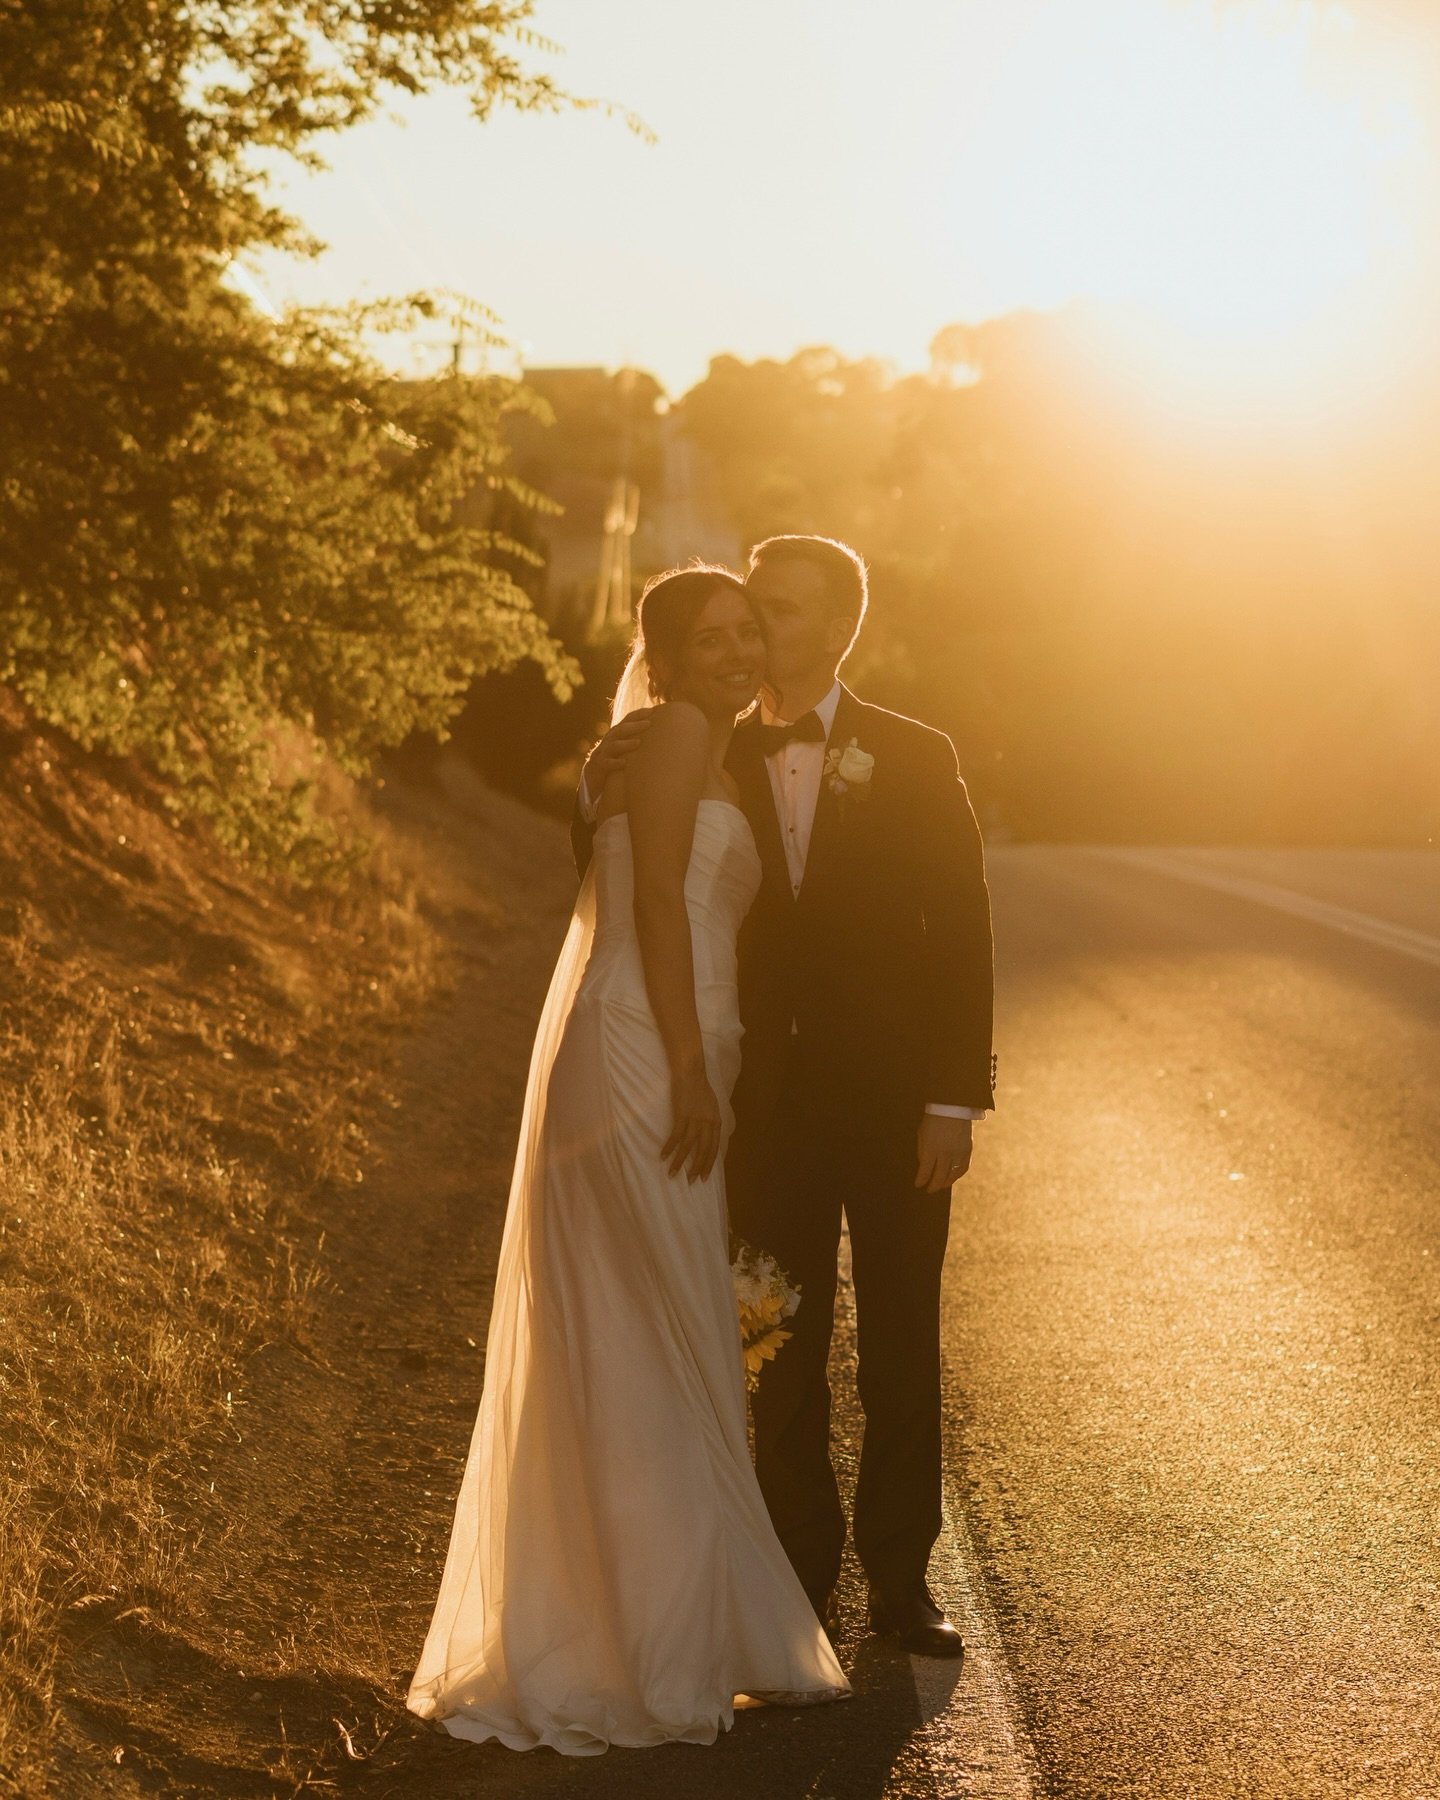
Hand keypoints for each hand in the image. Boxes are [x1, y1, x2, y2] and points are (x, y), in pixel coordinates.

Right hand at [583, 707, 656, 799]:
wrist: (593, 776)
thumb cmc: (615, 759)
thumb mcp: (625, 747)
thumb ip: (637, 739)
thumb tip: (663, 735)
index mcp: (615, 735)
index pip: (626, 720)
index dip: (637, 715)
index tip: (652, 711)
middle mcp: (608, 741)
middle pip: (620, 730)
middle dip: (634, 726)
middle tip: (649, 723)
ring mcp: (602, 753)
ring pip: (613, 746)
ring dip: (626, 744)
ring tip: (638, 743)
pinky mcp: (599, 767)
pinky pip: (605, 763)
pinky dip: (615, 763)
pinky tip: (625, 763)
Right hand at [663, 1064, 722, 1182]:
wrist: (690, 1073)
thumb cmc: (700, 1088)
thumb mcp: (712, 1107)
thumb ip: (711, 1122)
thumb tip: (709, 1136)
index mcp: (716, 1122)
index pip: (714, 1148)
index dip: (709, 1164)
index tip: (704, 1176)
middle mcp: (708, 1123)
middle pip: (703, 1151)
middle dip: (697, 1168)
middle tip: (691, 1181)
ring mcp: (695, 1120)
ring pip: (688, 1147)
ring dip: (679, 1162)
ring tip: (673, 1174)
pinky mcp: (682, 1115)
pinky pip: (675, 1136)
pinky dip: (669, 1148)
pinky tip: (663, 1156)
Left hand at [915, 1115, 972, 1193]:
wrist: (952, 1107)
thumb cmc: (933, 1120)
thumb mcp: (921, 1135)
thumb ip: (923, 1152)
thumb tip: (923, 1167)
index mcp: (931, 1148)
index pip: (925, 1172)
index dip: (921, 1181)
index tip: (918, 1185)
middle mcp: (945, 1153)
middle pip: (939, 1177)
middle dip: (933, 1186)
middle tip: (929, 1190)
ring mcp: (958, 1152)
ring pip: (952, 1175)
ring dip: (945, 1183)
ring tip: (940, 1185)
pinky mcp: (967, 1150)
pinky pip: (963, 1168)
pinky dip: (957, 1175)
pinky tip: (953, 1177)